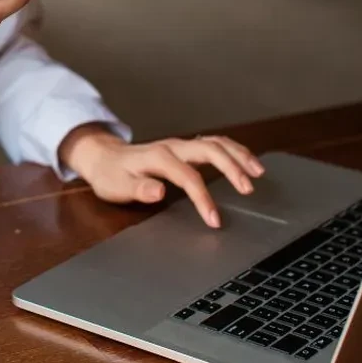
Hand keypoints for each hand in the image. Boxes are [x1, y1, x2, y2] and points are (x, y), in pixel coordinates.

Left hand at [59, 126, 264, 227]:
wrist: (103, 157)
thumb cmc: (111, 175)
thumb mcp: (116, 186)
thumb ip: (138, 189)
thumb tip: (159, 191)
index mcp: (157, 157)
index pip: (187, 176)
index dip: (203, 197)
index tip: (214, 220)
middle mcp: (172, 146)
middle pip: (208, 149)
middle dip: (231, 167)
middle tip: (249, 188)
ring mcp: (180, 145)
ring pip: (215, 143)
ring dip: (238, 155)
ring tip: (258, 171)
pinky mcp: (185, 148)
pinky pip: (214, 144)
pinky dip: (233, 151)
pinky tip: (246, 162)